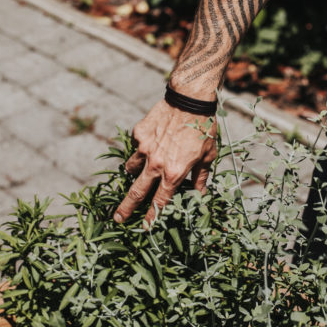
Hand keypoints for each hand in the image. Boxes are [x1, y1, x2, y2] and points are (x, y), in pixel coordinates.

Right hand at [113, 100, 217, 226]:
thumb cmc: (203, 128)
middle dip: (126, 208)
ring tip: (135, 174)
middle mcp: (156, 164)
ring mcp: (144, 149)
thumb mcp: (208, 155)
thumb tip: (199, 193)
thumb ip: (201, 176)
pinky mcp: (139, 135)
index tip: (145, 227)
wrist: (189, 100)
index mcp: (174, 173)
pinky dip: (140, 149)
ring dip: (133, 174)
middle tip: (118, 219)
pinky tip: (151, 142)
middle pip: (136, 192)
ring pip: (132, 168)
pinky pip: (136, 147)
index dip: (153, 217)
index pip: (161, 201)